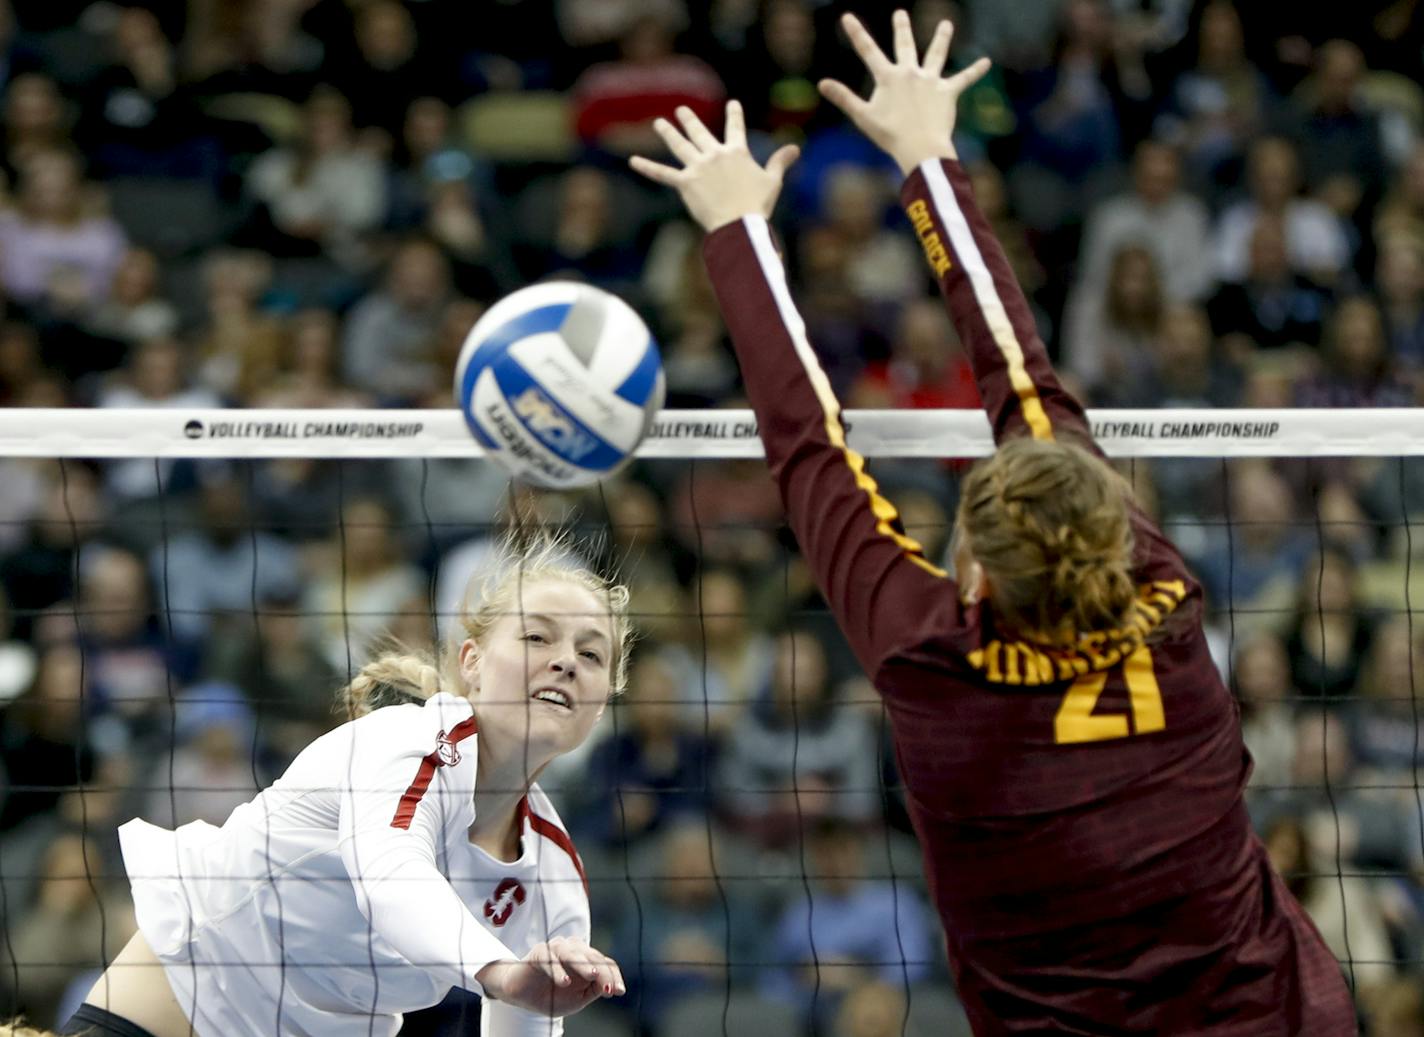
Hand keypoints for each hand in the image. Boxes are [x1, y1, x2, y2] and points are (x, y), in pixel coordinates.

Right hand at [476, 936, 624, 1016]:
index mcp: (586, 960)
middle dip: (602, 972)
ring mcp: (556, 949)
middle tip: (608, 987)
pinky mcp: (538, 953)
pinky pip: (549, 959)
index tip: (619, 992)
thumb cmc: (551, 994)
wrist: (522, 996)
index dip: (613, 976)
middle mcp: (573, 950)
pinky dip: (558, 970)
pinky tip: (565, 981)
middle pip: (592, 956)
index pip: (605, 963)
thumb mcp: (577, 999)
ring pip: (572, 952)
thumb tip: (609, 987)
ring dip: (583, 964)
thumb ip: (593, 991)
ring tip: (592, 975)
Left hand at [629, 101, 798, 232]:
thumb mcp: (773, 181)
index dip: (734, 115)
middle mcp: (715, 155)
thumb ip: (780, 162)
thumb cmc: (758, 206)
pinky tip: (633, 161)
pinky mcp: (685, 183)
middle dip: (690, 119)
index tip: (732, 103)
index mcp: (737, 152)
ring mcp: (698, 167)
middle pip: (700, 132)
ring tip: (659, 123)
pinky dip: (647, 167)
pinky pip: (663, 174)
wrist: (740, 225)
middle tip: (681, 110)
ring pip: (680, 146)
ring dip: (668, 133)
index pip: (735, 128)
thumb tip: (795, 147)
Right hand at [818, 9, 991, 175]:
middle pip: (905, 45)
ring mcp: (931, 81)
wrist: (920, 147)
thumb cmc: (890, 135)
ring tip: (946, 24)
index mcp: (889, 77)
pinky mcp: (948, 93)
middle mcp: (910, 73)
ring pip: (937, 54)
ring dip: (941, 38)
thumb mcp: (863, 117)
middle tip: (900, 13)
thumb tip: (821, 83)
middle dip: (901, 28)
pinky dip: (975, 71)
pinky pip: (963, 79)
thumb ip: (844, 97)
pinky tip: (987, 62)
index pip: (868, 51)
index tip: (847, 17)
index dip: (856, 33)